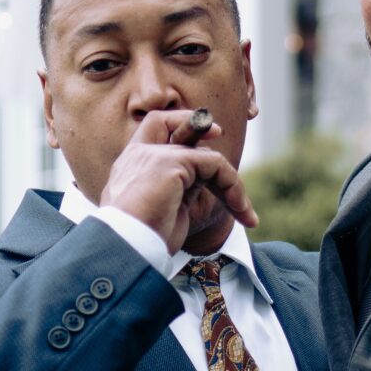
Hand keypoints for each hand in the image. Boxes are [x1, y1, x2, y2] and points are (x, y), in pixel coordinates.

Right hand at [101, 112, 257, 255]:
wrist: (126, 248)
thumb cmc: (142, 242)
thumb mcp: (164, 211)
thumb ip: (179, 189)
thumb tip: (202, 182)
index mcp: (131, 168)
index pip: (150, 132)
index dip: (176, 126)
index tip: (203, 138)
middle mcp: (138, 156)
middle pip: (167, 123)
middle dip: (196, 123)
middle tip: (219, 132)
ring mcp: (153, 155)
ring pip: (202, 154)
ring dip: (230, 183)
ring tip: (244, 212)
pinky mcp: (171, 163)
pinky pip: (214, 164)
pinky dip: (232, 185)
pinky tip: (239, 210)